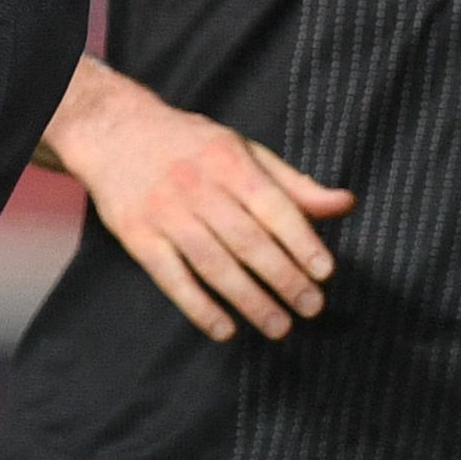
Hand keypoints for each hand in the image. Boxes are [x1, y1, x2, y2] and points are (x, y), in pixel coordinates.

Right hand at [52, 68, 350, 342]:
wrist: (114, 130)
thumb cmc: (192, 145)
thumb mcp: (244, 150)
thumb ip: (293, 184)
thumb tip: (346, 203)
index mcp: (229, 161)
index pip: (273, 206)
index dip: (301, 241)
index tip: (324, 273)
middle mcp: (197, 186)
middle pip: (247, 241)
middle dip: (283, 278)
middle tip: (311, 308)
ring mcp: (165, 213)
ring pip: (213, 264)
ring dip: (249, 300)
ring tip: (279, 326)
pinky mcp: (137, 237)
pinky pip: (172, 278)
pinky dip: (199, 307)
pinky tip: (224, 329)